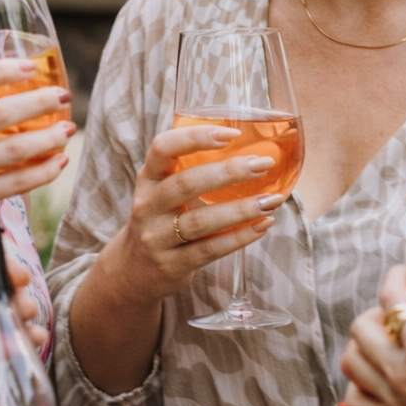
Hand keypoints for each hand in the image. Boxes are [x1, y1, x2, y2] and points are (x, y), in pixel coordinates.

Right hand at [109, 123, 285, 303]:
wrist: (133, 271)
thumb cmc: (160, 220)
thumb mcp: (162, 191)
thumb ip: (191, 171)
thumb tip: (250, 150)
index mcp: (148, 178)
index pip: (163, 147)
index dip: (196, 137)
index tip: (232, 134)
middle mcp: (148, 205)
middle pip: (186, 183)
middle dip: (228, 171)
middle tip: (263, 164)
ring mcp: (157, 237)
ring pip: (201, 221)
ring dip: (241, 209)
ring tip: (272, 200)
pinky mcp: (172, 265)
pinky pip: (210, 249)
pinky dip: (240, 237)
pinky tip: (263, 225)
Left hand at [337, 265, 405, 405]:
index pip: (392, 297)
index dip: (397, 276)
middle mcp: (399, 371)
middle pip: (361, 326)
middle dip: (376, 310)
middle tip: (399, 311)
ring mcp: (392, 402)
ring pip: (351, 363)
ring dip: (360, 347)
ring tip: (381, 343)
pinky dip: (357, 392)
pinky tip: (370, 387)